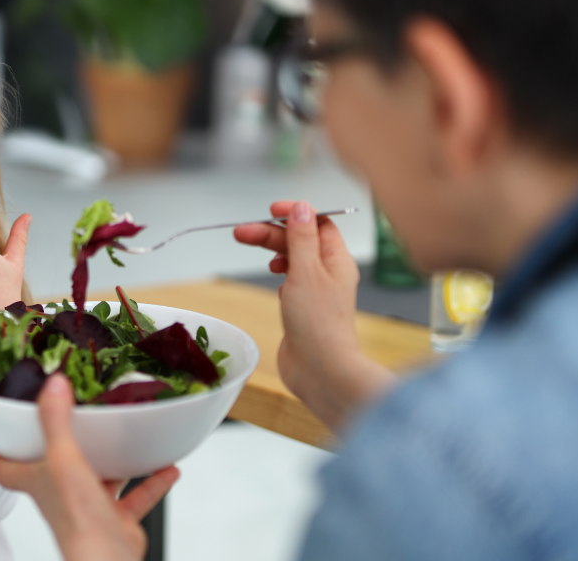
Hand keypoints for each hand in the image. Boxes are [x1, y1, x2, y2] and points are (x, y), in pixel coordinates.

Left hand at [0, 375, 178, 560]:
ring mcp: (88, 507)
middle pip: (54, 468)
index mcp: (38, 481)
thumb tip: (53, 384)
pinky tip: (165, 467)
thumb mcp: (63, 459)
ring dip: (115, 460)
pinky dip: (151, 482)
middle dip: (65, 444)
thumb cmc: (77, 520)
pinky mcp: (115, 520)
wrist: (108, 558)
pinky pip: (135, 497)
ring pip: (99, 478)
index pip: (4, 468)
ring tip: (127, 437)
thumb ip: (56, 421)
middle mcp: (59, 495)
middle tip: (74, 419)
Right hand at [234, 201, 395, 430]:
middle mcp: (330, 274)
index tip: (270, 211)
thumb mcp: (305, 271)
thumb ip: (301, 238)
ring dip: (273, 252)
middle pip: (299, 241)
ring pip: (293, 261)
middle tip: (241, 232)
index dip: (295, 214)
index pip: (318, 224)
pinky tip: (275, 280)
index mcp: (337, 260)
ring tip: (250, 251)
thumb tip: (302, 208)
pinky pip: (292, 283)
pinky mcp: (304, 311)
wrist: (320, 370)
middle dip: (271, 234)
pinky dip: (281, 275)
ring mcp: (317, 293)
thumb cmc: (318, 323)